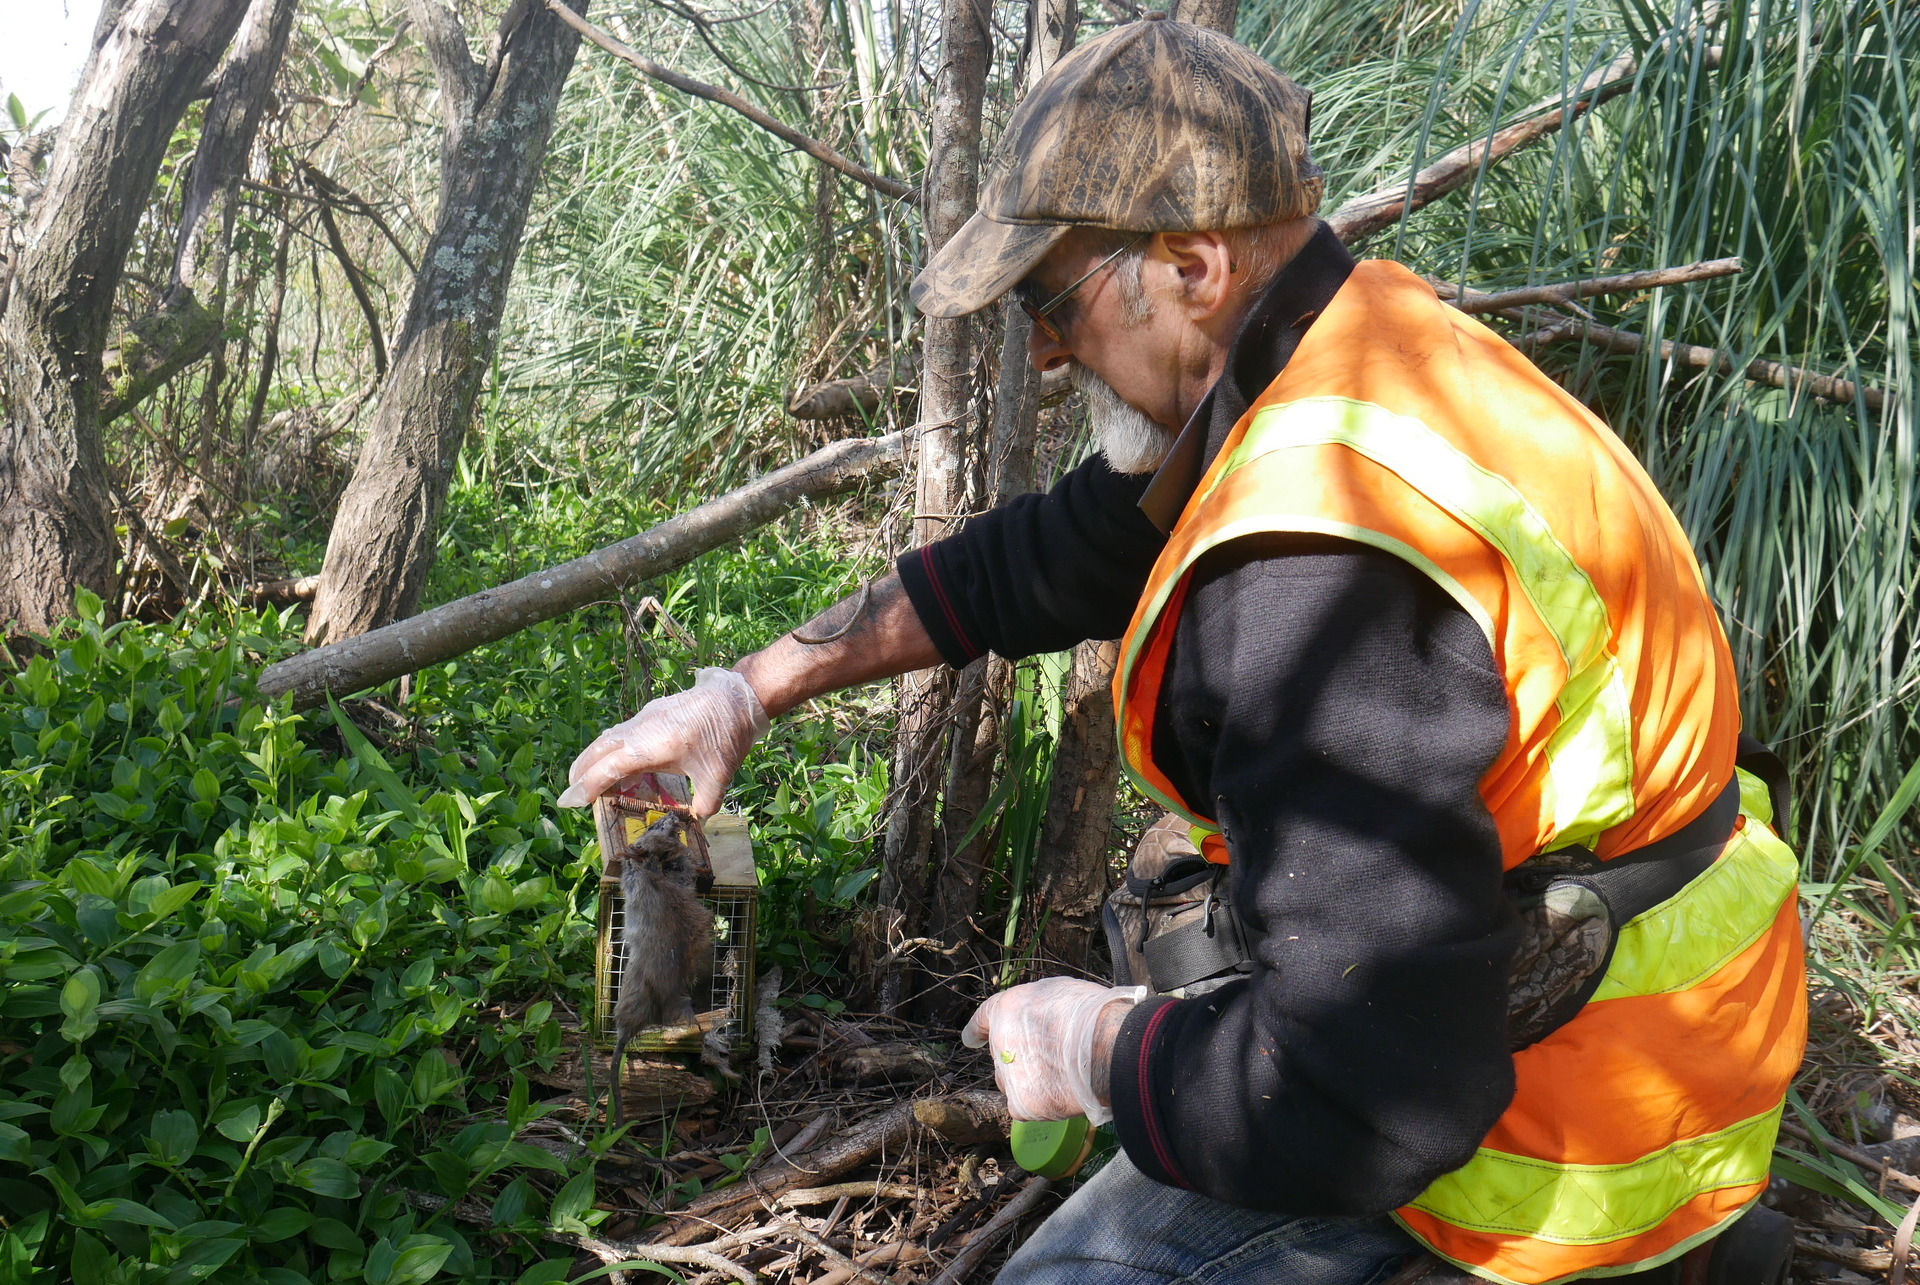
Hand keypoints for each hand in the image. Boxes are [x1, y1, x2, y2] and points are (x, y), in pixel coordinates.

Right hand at [556, 667, 769, 816]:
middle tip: (570, 792)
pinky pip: (623, 732)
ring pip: (609, 738)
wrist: (737, 697)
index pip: (608, 769)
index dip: (587, 787)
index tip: (570, 802)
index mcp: (648, 747)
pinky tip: (624, 761)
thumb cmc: (725, 736)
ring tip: (588, 778)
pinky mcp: (653, 711)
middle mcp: (640, 730)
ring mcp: (645, 718)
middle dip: (581, 772)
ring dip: (595, 758)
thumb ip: (704, 804)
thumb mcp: (718, 777)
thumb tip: (698, 821)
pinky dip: (613, 748)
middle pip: (599, 750)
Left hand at [962, 978, 1144, 1124]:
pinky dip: (1038, 1104)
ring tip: (1061, 1075)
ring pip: (1011, 1083)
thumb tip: (1036, 1021)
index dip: (977, 1030)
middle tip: (1051, 1057)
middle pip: (1003, 1055)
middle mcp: (1000, 1042)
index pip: (983, 1020)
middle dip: (1020, 1058)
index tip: (972, 1039)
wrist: (1108, 1049)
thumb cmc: (1092, 1015)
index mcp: (1006, 1009)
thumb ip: (1036, 1008)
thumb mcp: (1059, 992)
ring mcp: (1008, 1075)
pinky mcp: (1021, 1104)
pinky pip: (1023, 1107)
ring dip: (1028, 1081)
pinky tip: (1060, 1094)